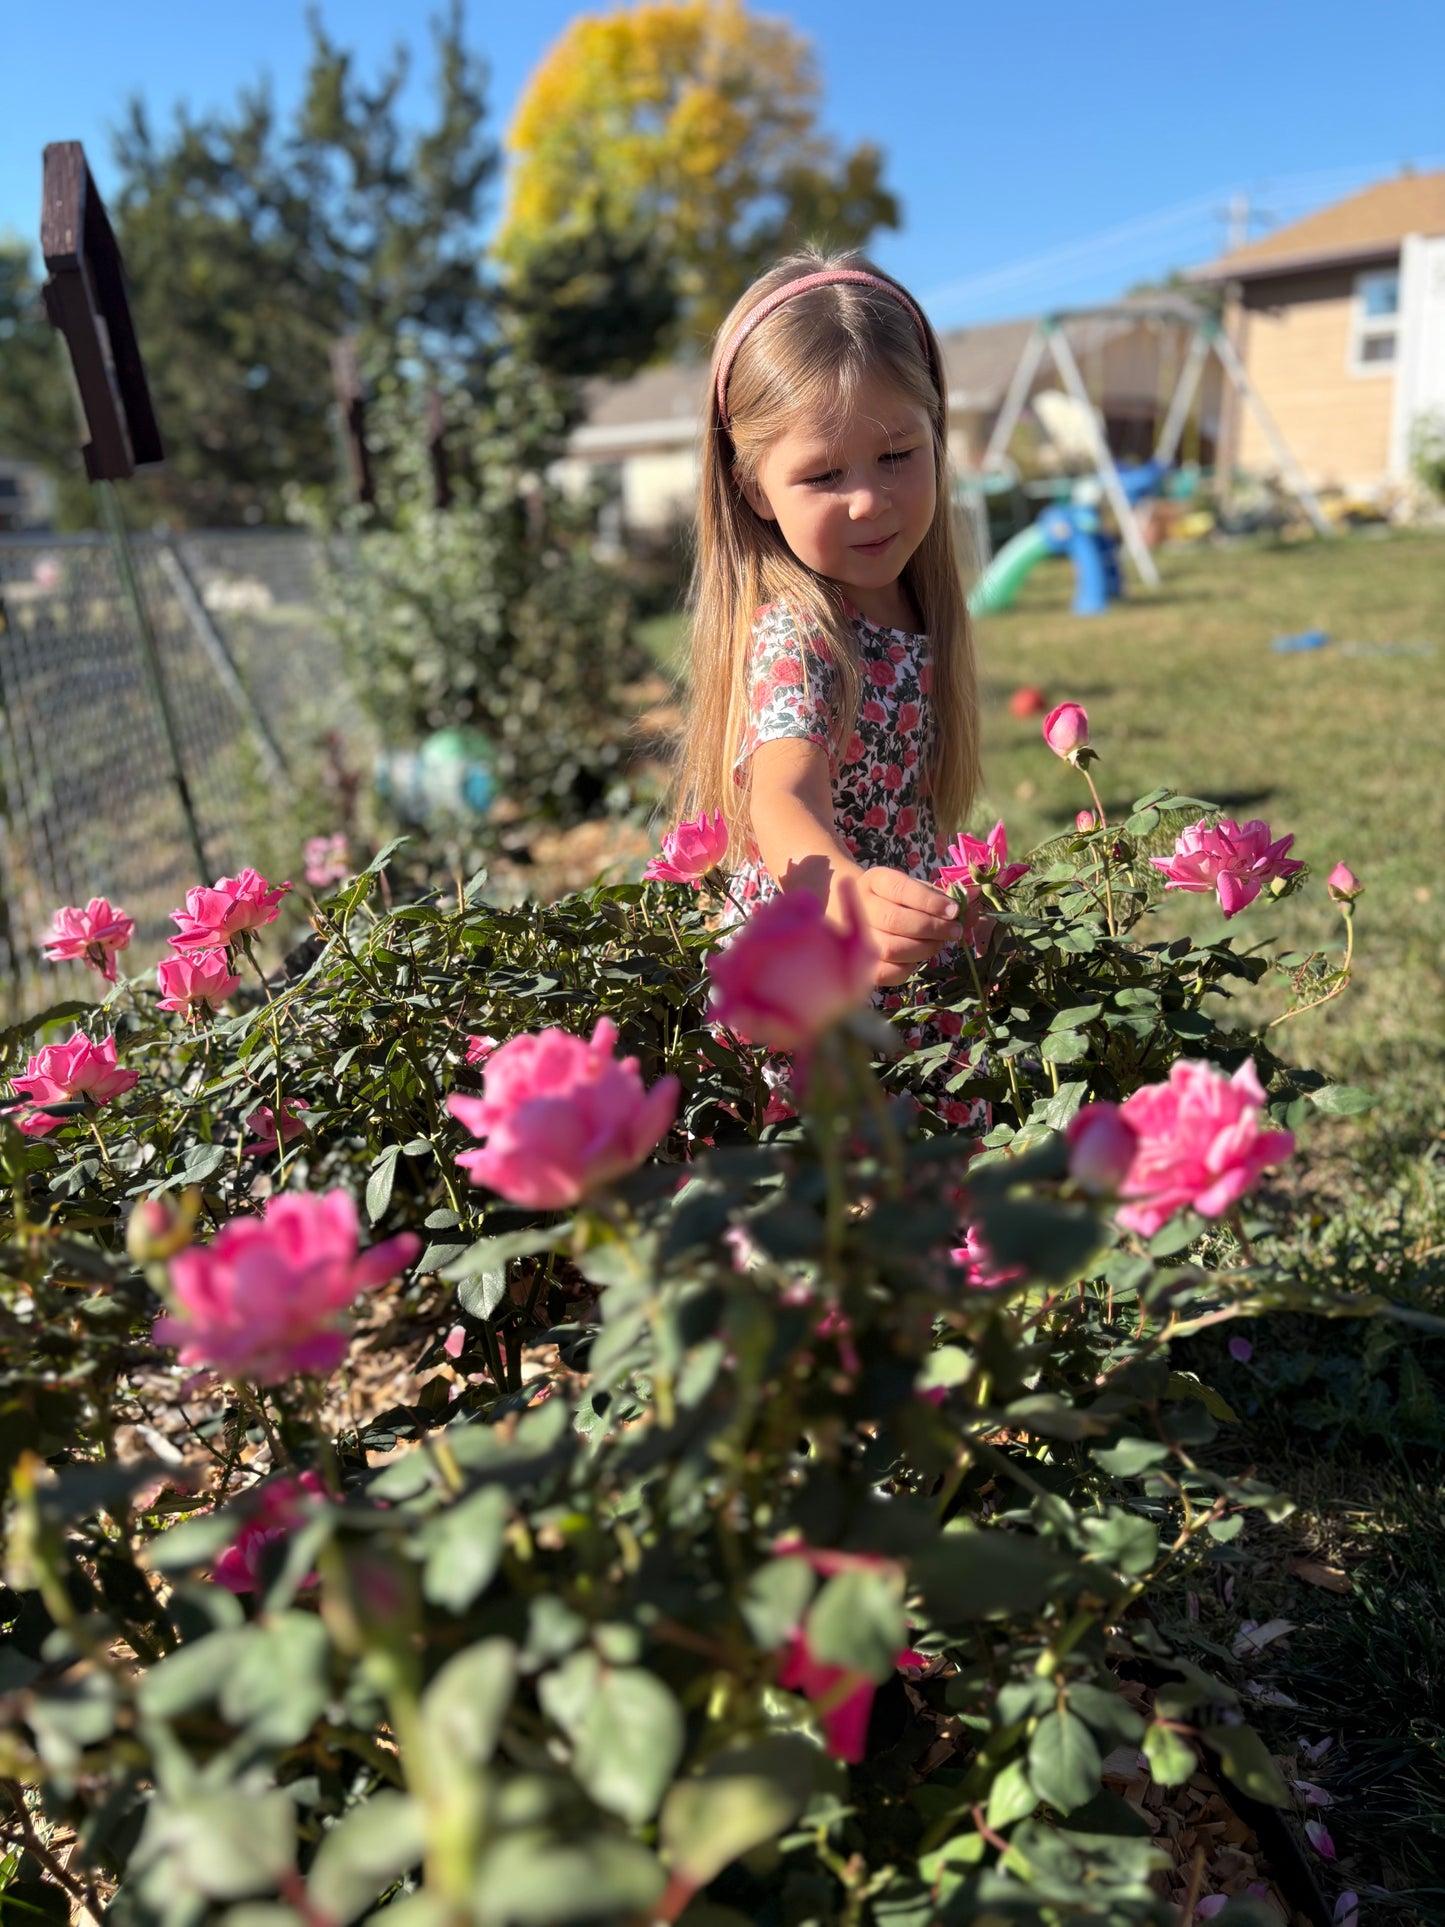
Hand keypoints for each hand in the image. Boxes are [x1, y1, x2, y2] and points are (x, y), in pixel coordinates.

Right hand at [837, 866, 959, 985]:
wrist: (859, 913)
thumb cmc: (898, 900)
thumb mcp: (919, 890)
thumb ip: (944, 899)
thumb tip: (972, 912)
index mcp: (875, 881)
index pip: (901, 889)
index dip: (930, 902)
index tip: (955, 911)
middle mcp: (859, 906)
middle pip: (894, 920)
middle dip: (932, 928)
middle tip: (955, 931)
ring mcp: (854, 936)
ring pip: (890, 948)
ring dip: (923, 949)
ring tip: (938, 944)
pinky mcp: (858, 963)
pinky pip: (884, 972)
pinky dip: (907, 968)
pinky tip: (916, 959)